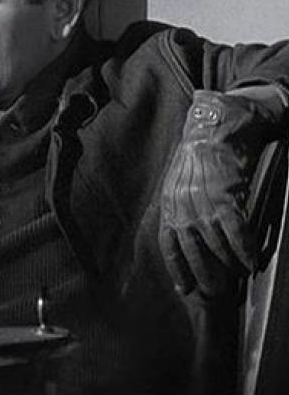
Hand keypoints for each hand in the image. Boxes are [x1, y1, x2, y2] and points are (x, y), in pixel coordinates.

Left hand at [159, 90, 276, 297]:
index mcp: (169, 204)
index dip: (177, 269)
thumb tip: (186, 235)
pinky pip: (236, 230)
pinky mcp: (226, 195)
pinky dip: (245, 248)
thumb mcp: (177, 184)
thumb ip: (179, 209)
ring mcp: (203, 201)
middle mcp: (182, 206)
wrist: (214, 129)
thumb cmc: (197, 157)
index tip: (185, 289)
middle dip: (205, 274)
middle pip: (192, 250)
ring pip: (216, 243)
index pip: (168, 245)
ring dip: (229, 264)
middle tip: (217, 292)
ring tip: (238, 275)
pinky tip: (252, 260)